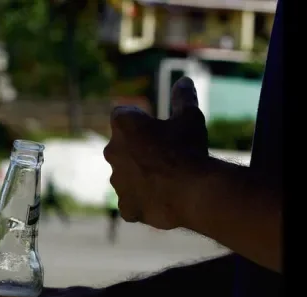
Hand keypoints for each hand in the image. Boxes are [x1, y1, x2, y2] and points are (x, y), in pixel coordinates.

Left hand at [103, 76, 208, 228]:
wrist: (193, 191)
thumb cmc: (190, 149)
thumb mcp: (190, 118)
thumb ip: (183, 98)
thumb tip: (183, 80)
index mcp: (124, 125)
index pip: (123, 115)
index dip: (140, 120)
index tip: (156, 127)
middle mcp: (112, 151)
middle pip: (122, 147)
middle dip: (138, 149)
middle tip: (164, 155)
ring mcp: (116, 181)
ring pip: (125, 175)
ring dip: (140, 175)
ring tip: (167, 180)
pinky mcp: (125, 206)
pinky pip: (131, 202)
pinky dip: (143, 201)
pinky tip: (162, 200)